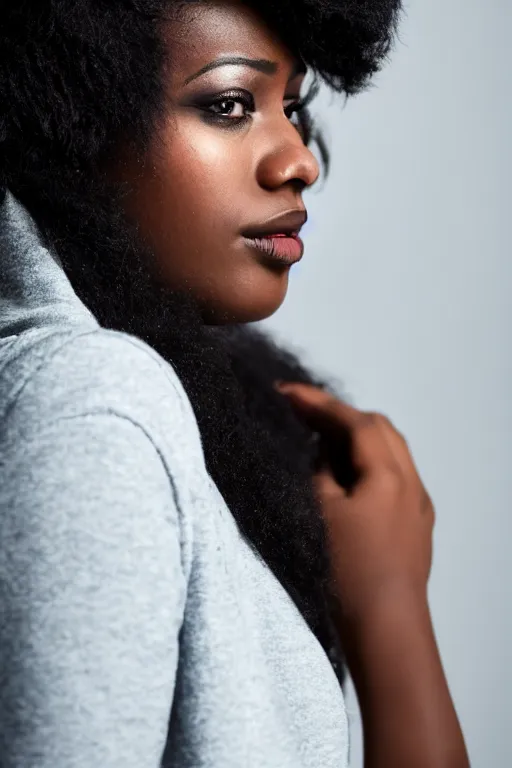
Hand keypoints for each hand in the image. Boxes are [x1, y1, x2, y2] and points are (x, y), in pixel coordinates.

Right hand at [275, 381, 434, 626]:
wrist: (386, 629)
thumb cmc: (348, 571)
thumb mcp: (320, 513)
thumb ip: (319, 472)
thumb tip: (320, 451)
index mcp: (390, 474)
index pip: (355, 422)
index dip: (318, 402)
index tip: (285, 391)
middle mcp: (412, 482)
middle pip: (378, 429)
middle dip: (339, 416)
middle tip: (301, 414)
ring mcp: (418, 505)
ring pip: (388, 452)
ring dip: (354, 439)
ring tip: (317, 442)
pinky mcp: (415, 525)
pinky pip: (391, 476)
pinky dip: (365, 463)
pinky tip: (342, 478)